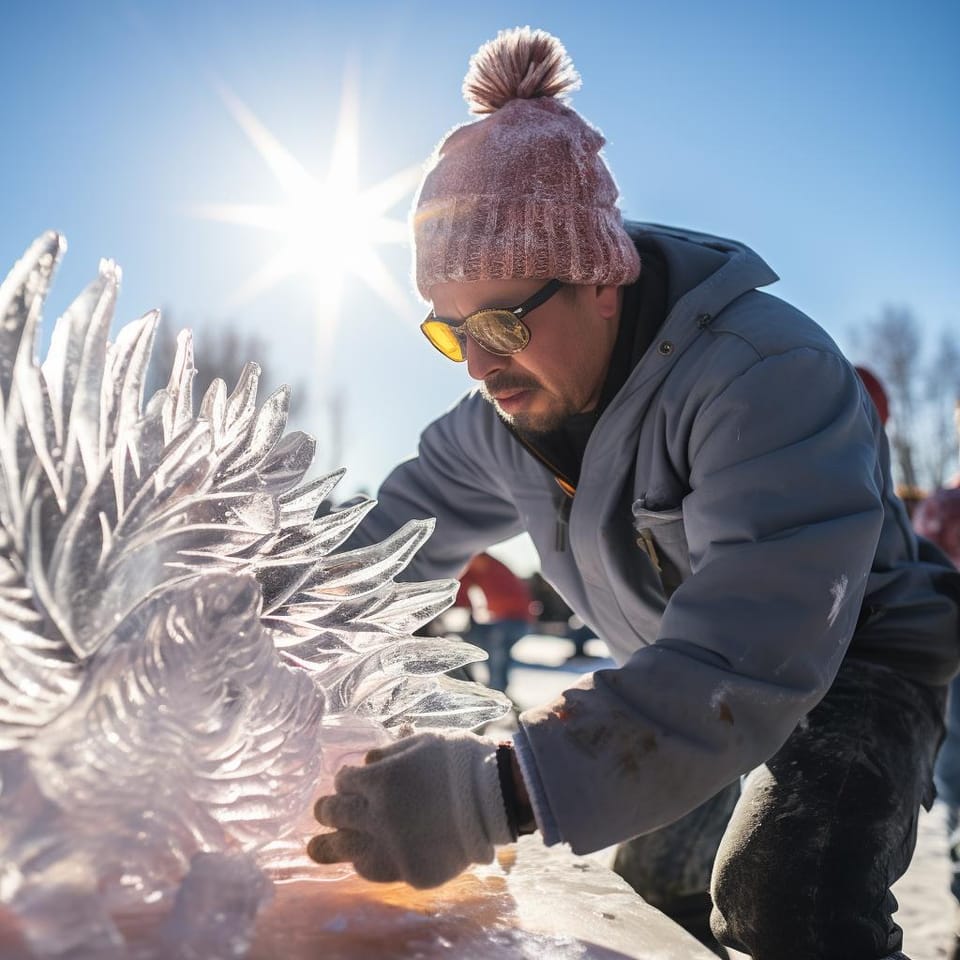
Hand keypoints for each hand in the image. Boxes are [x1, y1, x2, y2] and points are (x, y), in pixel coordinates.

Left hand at [308, 730, 513, 888]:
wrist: (497, 797)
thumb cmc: (461, 760)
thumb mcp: (423, 741)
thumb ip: (390, 751)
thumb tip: (367, 759)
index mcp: (379, 781)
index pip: (343, 782)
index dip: (345, 780)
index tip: (350, 782)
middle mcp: (377, 817)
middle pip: (333, 815)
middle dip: (328, 810)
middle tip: (326, 811)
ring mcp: (391, 848)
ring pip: (343, 850)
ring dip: (330, 845)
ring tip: (319, 847)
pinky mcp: (408, 873)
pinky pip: (377, 871)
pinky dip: (369, 862)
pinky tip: (367, 857)